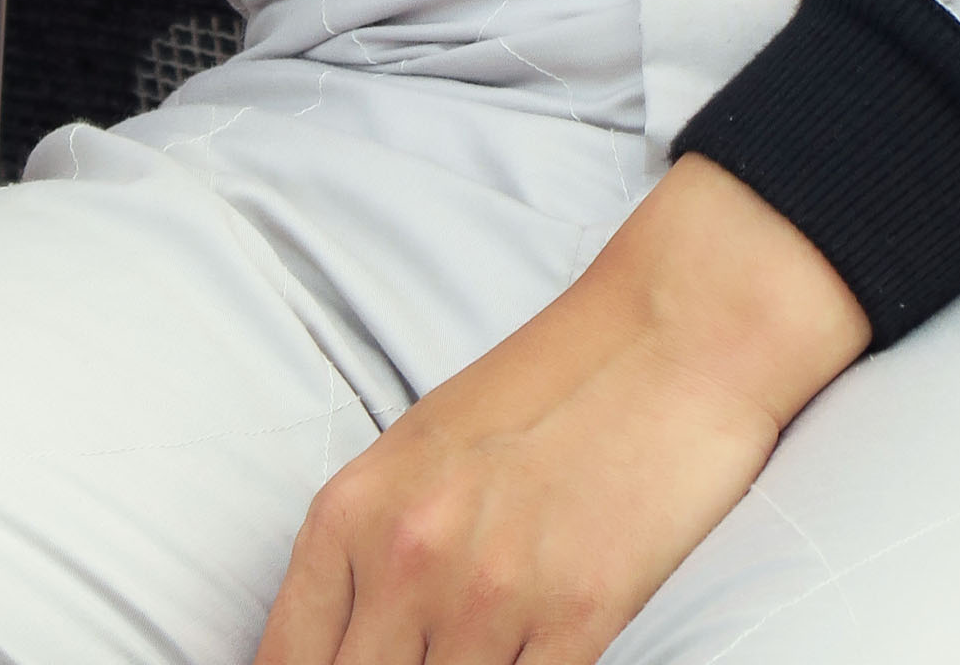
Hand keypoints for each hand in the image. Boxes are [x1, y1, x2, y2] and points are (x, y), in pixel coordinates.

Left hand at [252, 157, 869, 664]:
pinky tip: (529, 659)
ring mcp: (488, 594)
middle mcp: (406, 557)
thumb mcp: (424, 454)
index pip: (284, 663)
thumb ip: (368, 557)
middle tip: (425, 659)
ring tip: (481, 652)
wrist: (675, 328)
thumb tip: (344, 647)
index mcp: (352, 511)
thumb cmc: (553, 384)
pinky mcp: (575, 619)